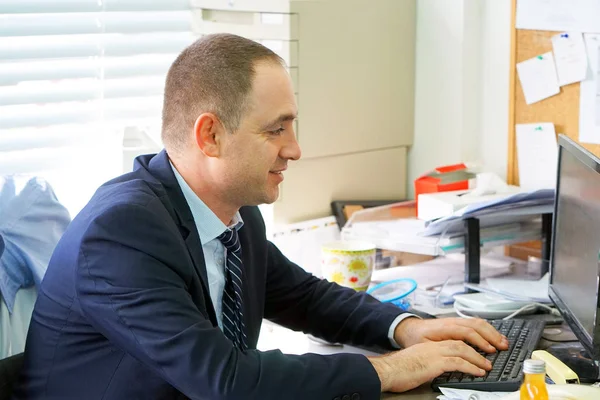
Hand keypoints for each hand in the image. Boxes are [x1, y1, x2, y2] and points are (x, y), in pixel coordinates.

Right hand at [368, 340, 491, 392]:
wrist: (387, 370)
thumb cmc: (398, 369)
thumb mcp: (417, 361)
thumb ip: (430, 361)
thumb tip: (439, 368)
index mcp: (430, 344)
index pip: (454, 338)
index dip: (470, 342)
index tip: (481, 348)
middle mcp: (434, 345)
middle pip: (462, 339)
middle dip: (479, 345)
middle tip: (491, 352)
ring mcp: (435, 352)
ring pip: (463, 349)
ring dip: (478, 357)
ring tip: (487, 365)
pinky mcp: (435, 362)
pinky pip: (458, 362)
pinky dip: (471, 367)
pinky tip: (478, 372)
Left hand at [393, 317, 508, 351]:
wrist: (409, 328)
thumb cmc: (416, 338)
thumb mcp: (424, 346)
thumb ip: (439, 349)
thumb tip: (454, 356)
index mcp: (443, 327)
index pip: (466, 332)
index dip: (480, 341)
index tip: (489, 350)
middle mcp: (452, 322)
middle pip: (476, 325)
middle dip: (491, 335)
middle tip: (502, 347)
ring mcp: (455, 321)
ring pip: (477, 322)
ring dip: (492, 332)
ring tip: (503, 342)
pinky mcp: (458, 322)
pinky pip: (475, 323)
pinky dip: (487, 329)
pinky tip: (494, 336)